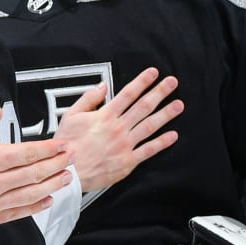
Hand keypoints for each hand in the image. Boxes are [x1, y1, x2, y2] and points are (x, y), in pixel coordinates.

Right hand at [0, 107, 72, 233]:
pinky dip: (35, 207)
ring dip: (52, 185)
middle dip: (57, 164)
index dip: (48, 149)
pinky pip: (17, 213)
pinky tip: (46, 200)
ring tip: (67, 177)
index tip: (62, 144)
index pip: (26, 153)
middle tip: (72, 157)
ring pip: (31, 194)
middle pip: (34, 173)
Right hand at [51, 67, 181, 194]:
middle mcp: (118, 128)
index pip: (128, 94)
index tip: (153, 73)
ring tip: (178, 105)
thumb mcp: (70, 115)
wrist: (68, 171)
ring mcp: (125, 145)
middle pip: (143, 106)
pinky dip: (162, 143)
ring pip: (150, 126)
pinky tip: (173, 135)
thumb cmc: (67, 145)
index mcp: (104, 116)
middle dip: (159, 92)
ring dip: (166, 114)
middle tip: (172, 83)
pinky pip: (148, 150)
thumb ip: (88, 99)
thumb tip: (102, 87)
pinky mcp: (127, 161)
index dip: (142, 82)